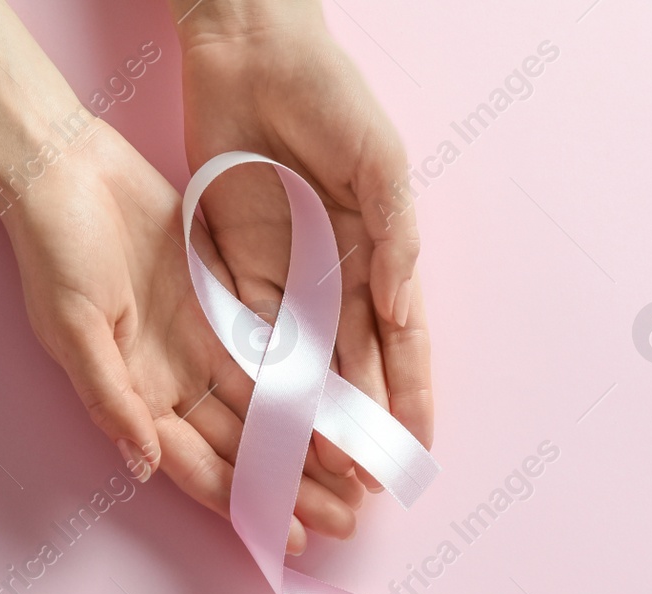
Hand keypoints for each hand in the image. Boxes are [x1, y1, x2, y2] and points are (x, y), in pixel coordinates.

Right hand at [0, 122, 364, 552]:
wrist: (63, 170)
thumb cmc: (55, 251)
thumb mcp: (74, 328)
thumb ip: (109, 396)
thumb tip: (143, 463)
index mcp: (135, 397)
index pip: (199, 467)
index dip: (244, 504)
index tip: (290, 538)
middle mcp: (172, 381)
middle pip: (243, 449)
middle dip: (293, 488)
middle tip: (348, 522)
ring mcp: (198, 342)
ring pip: (265, 406)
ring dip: (308, 443)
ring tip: (358, 477)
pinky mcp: (220, 300)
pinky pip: (273, 348)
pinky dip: (306, 377)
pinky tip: (344, 402)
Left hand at [174, 1, 433, 488]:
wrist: (249, 51)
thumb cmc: (329, 95)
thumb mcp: (378, 160)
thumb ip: (394, 236)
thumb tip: (400, 309)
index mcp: (378, 249)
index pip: (400, 339)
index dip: (410, 394)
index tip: (418, 447)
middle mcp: (334, 273)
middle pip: (350, 365)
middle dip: (358, 425)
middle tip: (362, 483)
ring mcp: (284, 273)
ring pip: (301, 363)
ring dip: (309, 416)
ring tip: (314, 468)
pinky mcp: (233, 264)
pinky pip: (248, 332)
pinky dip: (258, 376)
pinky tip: (264, 418)